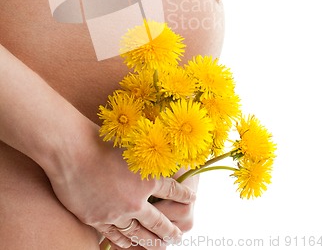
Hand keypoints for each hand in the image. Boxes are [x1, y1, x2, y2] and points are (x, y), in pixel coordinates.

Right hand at [45, 121, 195, 249]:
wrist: (72, 151)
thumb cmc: (100, 141)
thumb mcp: (132, 146)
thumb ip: (145, 158)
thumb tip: (158, 157)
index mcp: (147, 179)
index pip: (173, 190)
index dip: (183, 195)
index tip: (191, 199)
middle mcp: (135, 200)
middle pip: (158, 222)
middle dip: (170, 231)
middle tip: (179, 237)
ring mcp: (116, 213)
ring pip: (138, 234)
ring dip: (150, 242)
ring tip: (160, 247)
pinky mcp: (97, 219)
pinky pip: (115, 236)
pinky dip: (125, 242)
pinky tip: (130, 244)